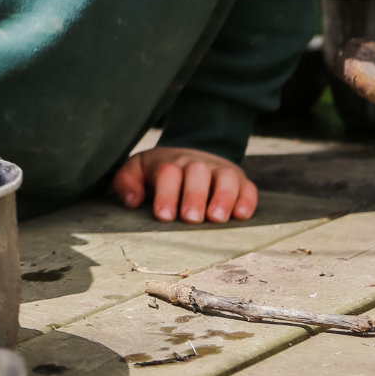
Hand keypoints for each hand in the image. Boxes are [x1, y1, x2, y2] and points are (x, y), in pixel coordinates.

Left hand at [113, 147, 257, 223]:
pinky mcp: (239, 180)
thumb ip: (126, 182)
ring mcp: (219, 170)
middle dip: (195, 196)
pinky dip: (246, 200)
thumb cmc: (158, 173)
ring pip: (225, 178)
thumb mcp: (136, 171)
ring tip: (217, 218)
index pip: (168, 173)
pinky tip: (241, 215)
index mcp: (168, 162)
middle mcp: (195, 164)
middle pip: (197, 173)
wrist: (187, 156)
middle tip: (191, 218)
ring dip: (223, 197)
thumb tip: (133, 201)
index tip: (164, 216)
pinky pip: (247, 186)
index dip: (166, 194)